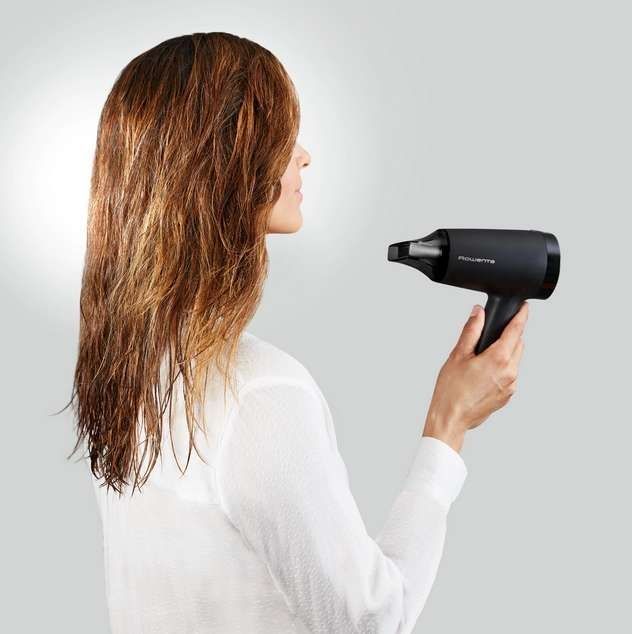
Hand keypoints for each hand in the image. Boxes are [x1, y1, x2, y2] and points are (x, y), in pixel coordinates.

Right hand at [422, 301, 528, 452]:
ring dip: (505, 353)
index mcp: (499, 358)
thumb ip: (471, 331)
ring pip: (515, 360)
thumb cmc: (451, 390)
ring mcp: (511, 385)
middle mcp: (510, 372)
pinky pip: (510, 375)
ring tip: (483, 358)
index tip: (524, 307)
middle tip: (491, 335)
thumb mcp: (458, 354)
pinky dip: (502, 369)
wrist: (451, 418)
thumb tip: (478, 313)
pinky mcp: (508, 396)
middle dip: (509, 336)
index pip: (516, 330)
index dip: (521, 315)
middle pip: (518, 344)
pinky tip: (483, 373)